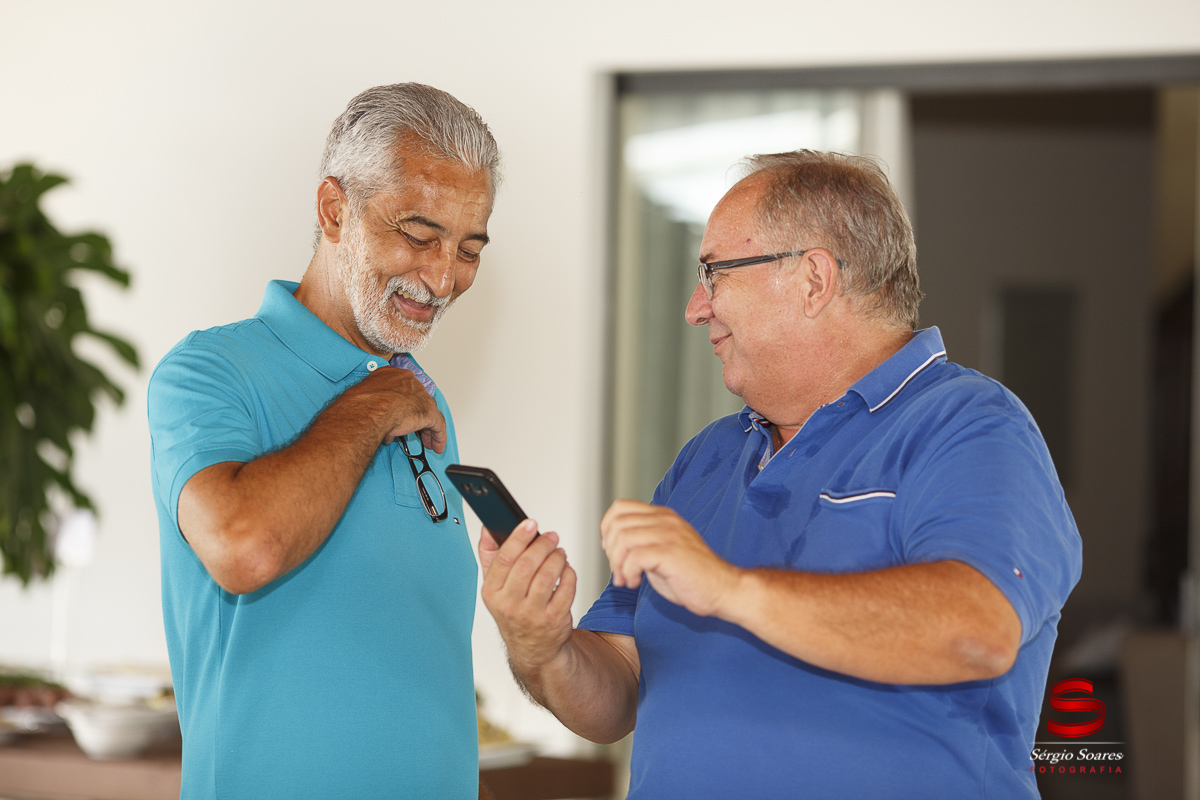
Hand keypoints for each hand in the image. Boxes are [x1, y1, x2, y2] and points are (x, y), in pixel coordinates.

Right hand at [344, 366, 447, 452]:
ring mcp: (421, 396)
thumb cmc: (363, 404)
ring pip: (428, 413)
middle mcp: (410, 383)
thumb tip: (383, 426)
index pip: (405, 392)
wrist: (371, 408)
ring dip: (428, 430)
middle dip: (417, 418)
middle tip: (417, 432)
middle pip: (418, 402)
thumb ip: (377, 411)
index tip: (403, 416)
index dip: (405, 406)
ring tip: (427, 442)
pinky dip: (438, 437)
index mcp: (394, 376)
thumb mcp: (367, 402)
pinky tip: (437, 447)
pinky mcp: (429, 412)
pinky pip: (437, 425)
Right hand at [480, 520, 576, 671]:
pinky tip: (565, 569)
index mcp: (492, 592)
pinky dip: (569, 573)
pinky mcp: (554, 619)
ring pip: (547, 576)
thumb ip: (490, 555)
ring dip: (556, 558)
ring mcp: (533, 614)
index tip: (530, 523)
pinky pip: (566, 588)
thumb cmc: (513, 609)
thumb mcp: (495, 586)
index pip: (503, 560)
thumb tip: (487, 529)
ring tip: (558, 552)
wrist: (532, 647)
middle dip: (542, 545)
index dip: (518, 538)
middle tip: (551, 537)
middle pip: (526, 565)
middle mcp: (510, 605)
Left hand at [600, 499, 740, 617]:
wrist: (723, 590)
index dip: (607, 529)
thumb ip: (641, 542)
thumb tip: (612, 545)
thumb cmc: (691, 576)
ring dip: (617, 564)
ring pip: (623, 538)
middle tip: (619, 571)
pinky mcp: (671, 552)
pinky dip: (628, 572)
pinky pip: (635, 556)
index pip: (620, 507)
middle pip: (618, 523)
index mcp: (663, 516)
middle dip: (610, 551)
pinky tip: (635, 582)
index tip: (611, 551)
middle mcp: (666, 520)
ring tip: (626, 579)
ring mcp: (669, 534)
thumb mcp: (661, 551)